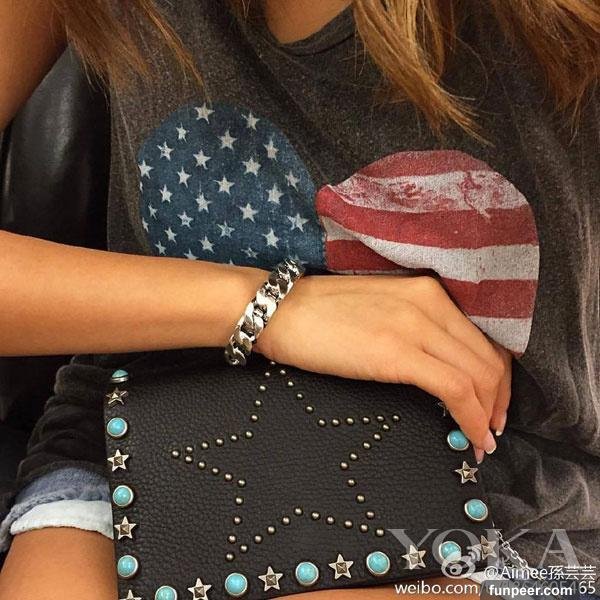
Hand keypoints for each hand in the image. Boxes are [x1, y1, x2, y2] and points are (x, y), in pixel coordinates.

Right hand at [255, 273, 511, 459]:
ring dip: (489, 414)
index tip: (493, 404)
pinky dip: (472, 418)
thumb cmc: (320, 314)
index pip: (483, 336)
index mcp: (427, 291)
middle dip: (499, 400)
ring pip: (479, 374)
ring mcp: (415, 326)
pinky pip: (455, 388)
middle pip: (489, 357)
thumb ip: (414, 329)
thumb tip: (437, 367)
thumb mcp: (381, 311)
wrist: (280, 310)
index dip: (497, 376)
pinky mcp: (397, 353)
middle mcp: (430, 302)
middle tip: (493, 429)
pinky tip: (471, 437)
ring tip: (484, 440)